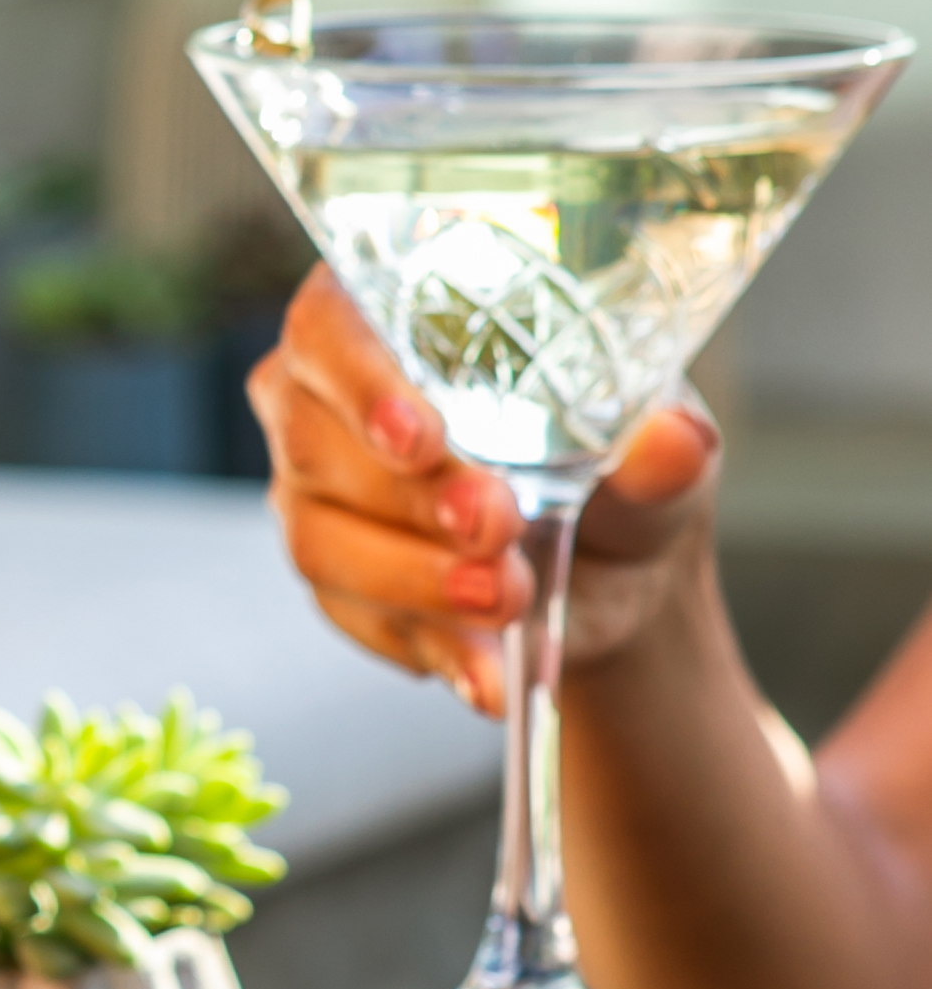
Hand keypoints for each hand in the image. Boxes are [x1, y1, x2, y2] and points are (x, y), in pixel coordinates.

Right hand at [247, 265, 721, 717]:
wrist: (615, 577)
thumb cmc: (620, 474)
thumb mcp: (660, 456)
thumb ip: (663, 451)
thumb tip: (673, 441)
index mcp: (396, 318)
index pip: (331, 324)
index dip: (360, 379)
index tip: (420, 438)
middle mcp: (327, 397)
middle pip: (316, 440)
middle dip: (410, 499)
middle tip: (499, 530)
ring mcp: (315, 492)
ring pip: (322, 541)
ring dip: (417, 583)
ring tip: (509, 601)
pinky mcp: (331, 580)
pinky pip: (352, 619)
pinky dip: (429, 647)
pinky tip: (487, 669)